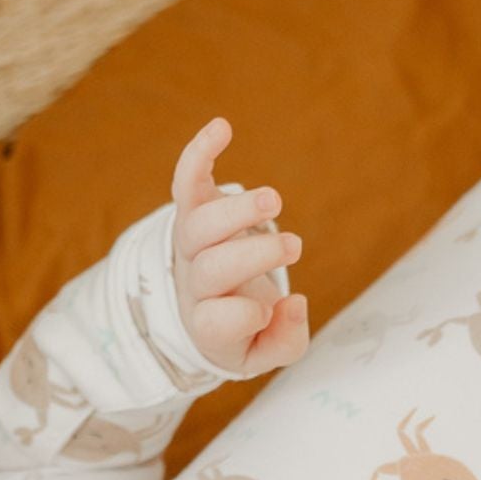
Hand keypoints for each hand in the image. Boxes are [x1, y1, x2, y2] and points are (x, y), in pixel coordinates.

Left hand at [170, 116, 309, 375]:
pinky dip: (199, 154)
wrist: (210, 306)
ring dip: (236, 211)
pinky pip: (187, 181)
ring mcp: (190, 246)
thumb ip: (286, 341)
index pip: (215, 321)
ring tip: (273, 201)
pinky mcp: (193, 210)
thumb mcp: (268, 351)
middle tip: (293, 248)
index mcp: (208, 324)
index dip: (244, 315)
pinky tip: (222, 128)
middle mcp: (194, 284)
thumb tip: (294, 304)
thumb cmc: (248, 330)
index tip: (267, 311)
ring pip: (199, 226)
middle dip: (253, 255)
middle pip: (212, 268)